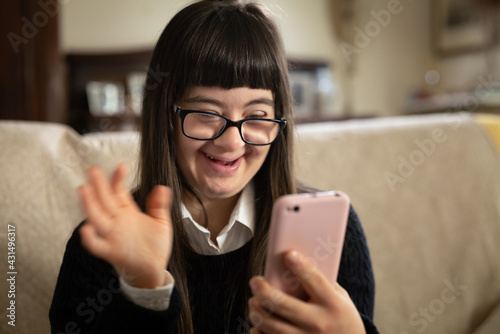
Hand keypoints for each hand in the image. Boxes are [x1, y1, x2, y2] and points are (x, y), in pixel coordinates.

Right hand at [78, 162, 173, 288]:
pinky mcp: (112, 252)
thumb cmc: (154, 246)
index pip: (119, 192)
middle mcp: (117, 221)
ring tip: (84, 189)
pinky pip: (97, 245)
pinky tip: (86, 229)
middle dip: (99, 185)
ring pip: (97, 218)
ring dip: (89, 205)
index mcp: (127, 212)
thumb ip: (159, 206)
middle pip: (105, 200)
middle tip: (93, 170)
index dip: (118, 179)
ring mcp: (112, 236)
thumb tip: (162, 188)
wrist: (153, 270)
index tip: (121, 166)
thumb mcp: (161, 222)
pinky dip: (90, 239)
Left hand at [248, 250, 365, 333]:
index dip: (300, 266)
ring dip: (257, 312)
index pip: (314, 281)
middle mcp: (320, 323)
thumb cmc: (341, 316)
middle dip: (264, 291)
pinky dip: (260, 331)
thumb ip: (321, 282)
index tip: (288, 254)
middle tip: (255, 281)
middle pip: (284, 305)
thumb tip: (293, 262)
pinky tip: (257, 323)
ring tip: (253, 301)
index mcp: (333, 305)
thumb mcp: (340, 297)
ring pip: (273, 326)